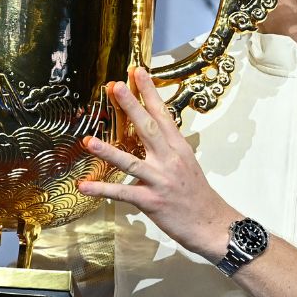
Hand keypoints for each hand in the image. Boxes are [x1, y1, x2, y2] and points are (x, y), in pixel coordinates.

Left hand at [77, 67, 237, 260]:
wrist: (212, 224)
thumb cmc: (197, 195)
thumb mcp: (186, 164)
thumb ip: (168, 148)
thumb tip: (154, 132)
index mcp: (178, 148)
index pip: (163, 114)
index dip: (150, 92)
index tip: (138, 72)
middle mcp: (169, 159)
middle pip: (147, 128)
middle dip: (131, 106)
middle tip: (116, 86)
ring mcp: (160, 180)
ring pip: (131, 161)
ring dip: (108, 151)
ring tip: (89, 140)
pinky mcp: (151, 201)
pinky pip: (123, 193)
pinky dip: (102, 190)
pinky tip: (84, 186)